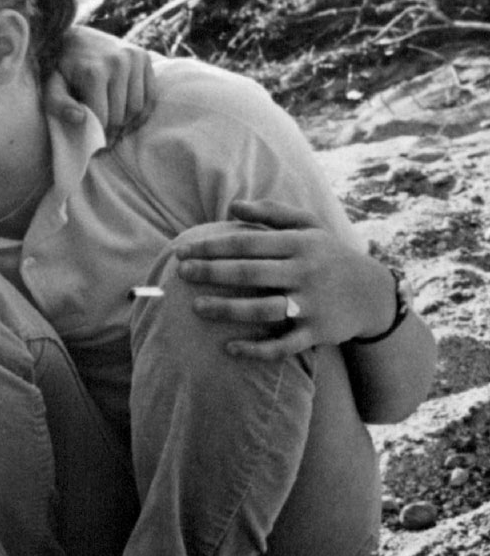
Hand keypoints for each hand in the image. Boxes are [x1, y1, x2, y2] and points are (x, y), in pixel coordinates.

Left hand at [45, 24, 155, 134]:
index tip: (94, 148)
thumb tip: (80, 119)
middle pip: (121, 114)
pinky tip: (130, 122)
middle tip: (105, 144)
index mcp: (95, 71)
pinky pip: (150, 95)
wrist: (77, 37)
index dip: (98, 137)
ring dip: (127, 126)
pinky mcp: (145, 57)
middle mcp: (119, 62)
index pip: (103, 116)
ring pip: (137, 107)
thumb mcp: (51, 85)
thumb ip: (58, 104)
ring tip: (115, 133)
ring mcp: (135, 58)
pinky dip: (142, 113)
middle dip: (112, 134)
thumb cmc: (61, 68)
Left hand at [173, 199, 398, 360]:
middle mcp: (306, 272)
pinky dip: (256, 349)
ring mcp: (312, 304)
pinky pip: (283, 345)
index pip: (248, 243)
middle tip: (180, 273)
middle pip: (250, 274)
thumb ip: (272, 213)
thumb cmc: (329, 255)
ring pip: (263, 309)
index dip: (212, 247)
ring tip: (196, 307)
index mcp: (301, 244)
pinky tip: (229, 348)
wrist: (373, 293)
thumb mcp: (310, 227)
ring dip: (227, 310)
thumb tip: (232, 206)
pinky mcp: (316, 333)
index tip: (182, 251)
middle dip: (212, 272)